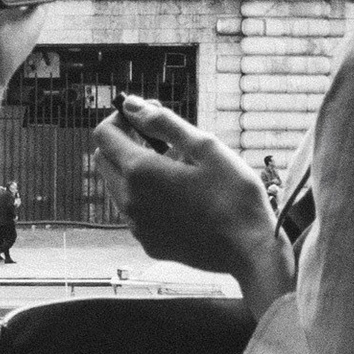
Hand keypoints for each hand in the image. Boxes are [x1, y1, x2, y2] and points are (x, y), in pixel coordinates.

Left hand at [92, 98, 287, 315]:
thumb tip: (131, 104)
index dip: (120, 118)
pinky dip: (146, 198)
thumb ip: (163, 122)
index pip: (104, 134)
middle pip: (104, 161)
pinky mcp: (149, 244)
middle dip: (123, 143)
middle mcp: (129, 201)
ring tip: (178, 169)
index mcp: (140, 171)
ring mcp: (137, 226)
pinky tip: (181, 198)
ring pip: (118, 187)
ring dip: (135, 171)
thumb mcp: (205, 146)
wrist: (250, 250)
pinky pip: (135, 213)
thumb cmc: (234, 194)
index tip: (145, 116)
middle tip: (161, 140)